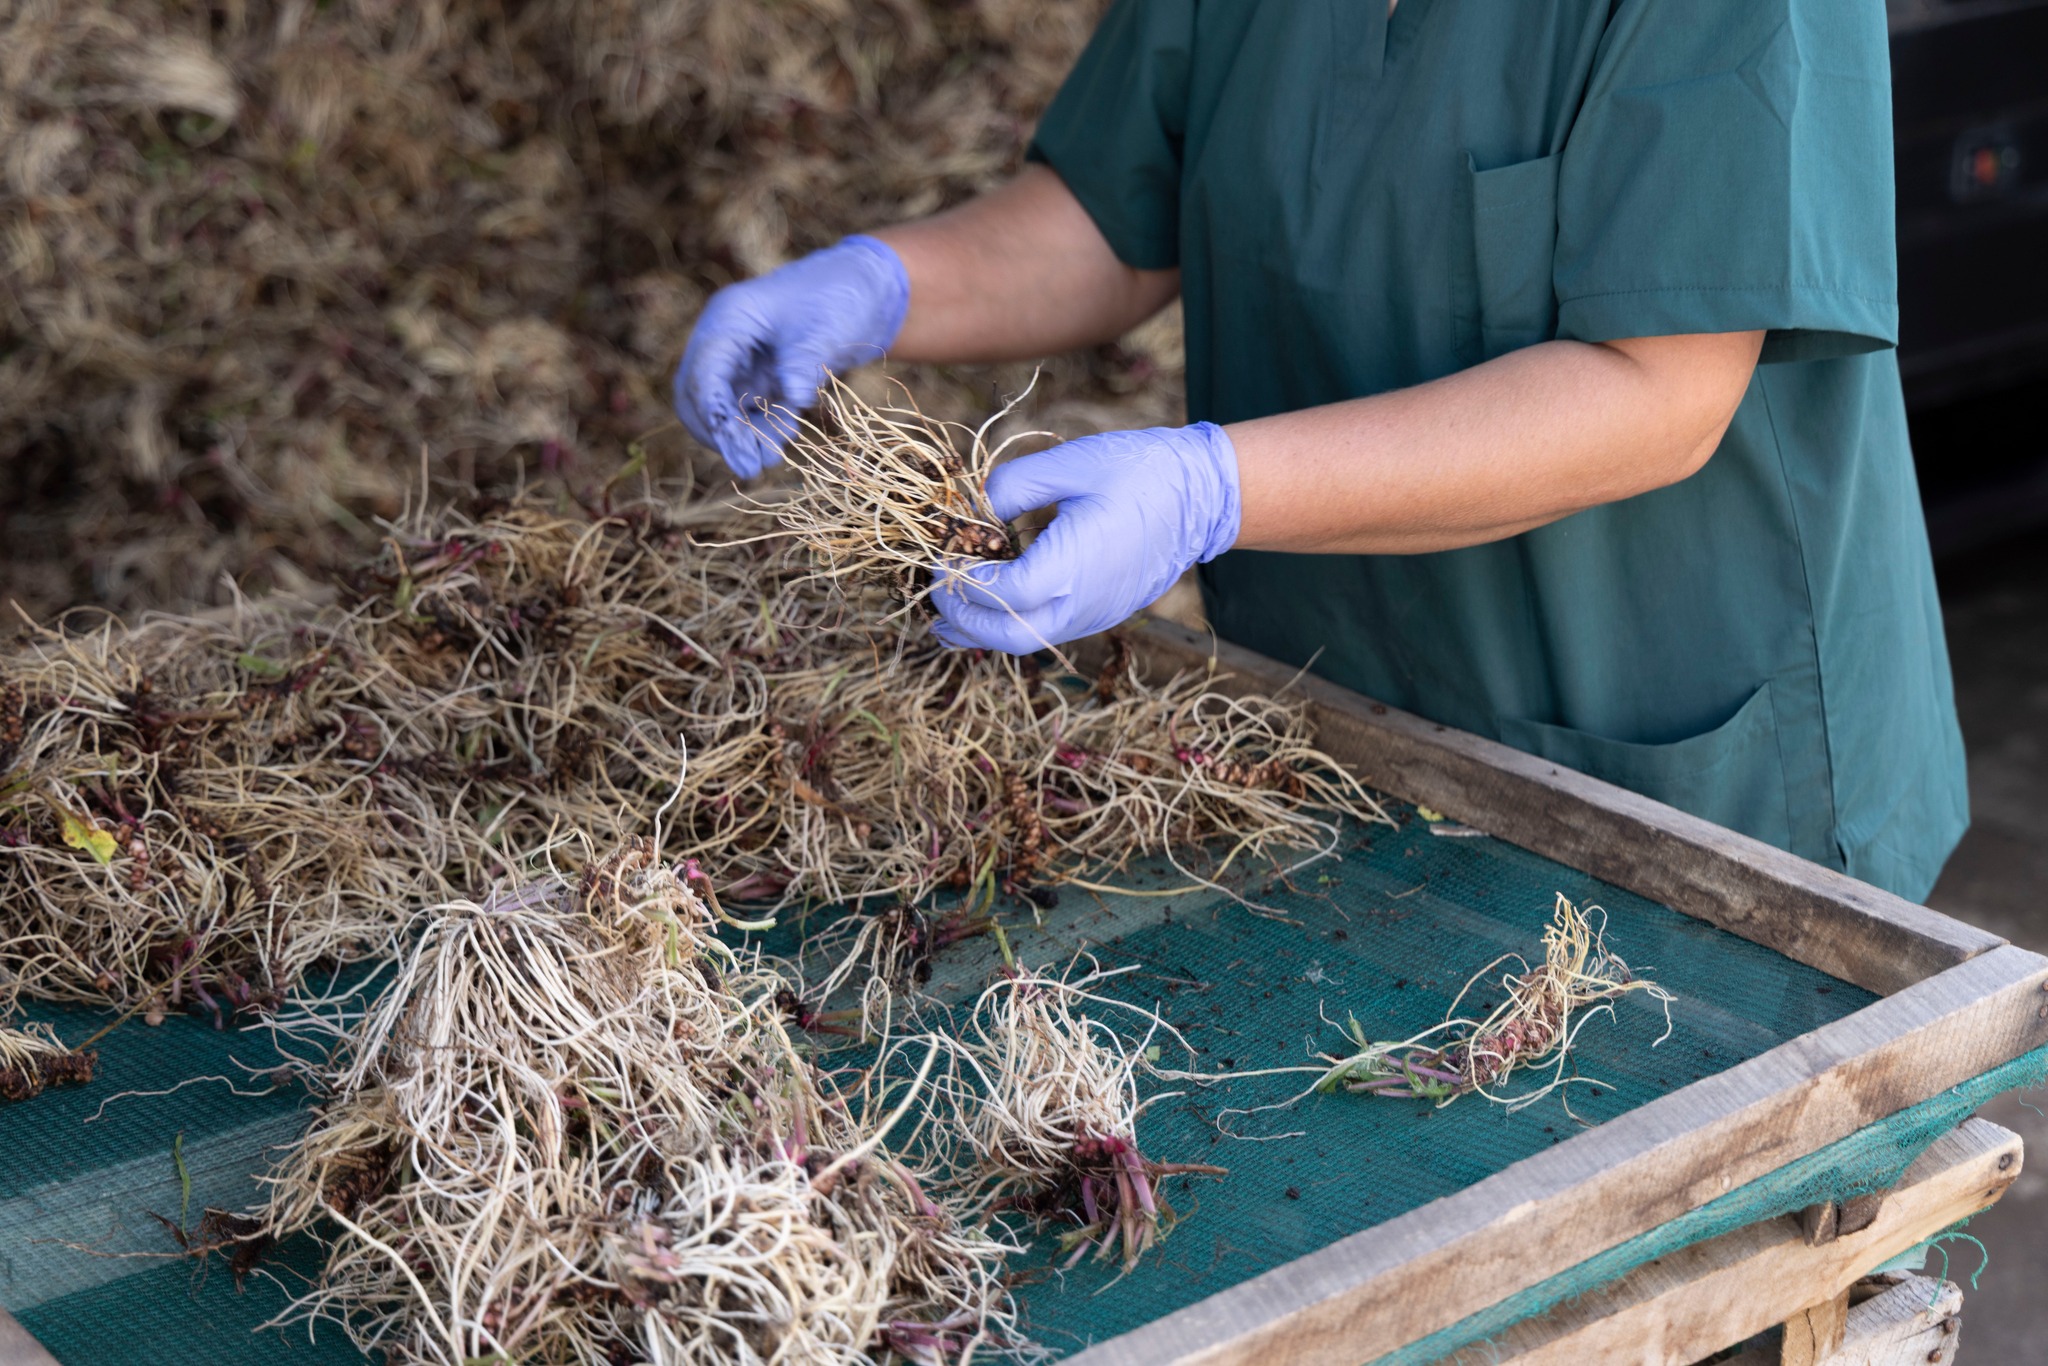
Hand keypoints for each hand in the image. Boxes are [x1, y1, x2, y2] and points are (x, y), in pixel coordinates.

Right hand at [673, 235, 909, 478]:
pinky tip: (781, 442)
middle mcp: (724, 342)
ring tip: (769, 460)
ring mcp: (739, 362)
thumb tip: (793, 397)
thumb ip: (804, 362)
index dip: (714, 415)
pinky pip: (747, 414)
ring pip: (722, 411)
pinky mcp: (759, 380)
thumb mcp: (825, 327)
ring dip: (741, 437)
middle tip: (751, 466)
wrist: (863, 292)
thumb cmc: (839, 296)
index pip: (703, 373)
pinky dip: (760, 430)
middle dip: (722, 433)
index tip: (736, 449)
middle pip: (699, 397)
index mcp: (729, 319)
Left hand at [931, 423, 1240, 652]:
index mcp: (1071, 567)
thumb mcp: (1068, 463)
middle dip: (962, 621)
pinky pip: (1049, 631)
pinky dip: (1013, 623)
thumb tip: (972, 509)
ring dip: (984, 630)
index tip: (939, 554)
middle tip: (935, 594)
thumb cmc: (1139, 471)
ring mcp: (1096, 614)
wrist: (1204, 494)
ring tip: (949, 614)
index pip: (997, 593)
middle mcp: (1083, 603)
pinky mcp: (1104, 613)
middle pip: (1007, 636)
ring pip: (1027, 641)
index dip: (958, 580)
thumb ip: (1011, 487)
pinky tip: (994, 604)